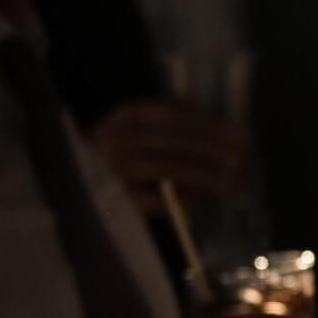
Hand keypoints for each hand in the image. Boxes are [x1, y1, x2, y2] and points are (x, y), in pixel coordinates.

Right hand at [88, 100, 246, 208]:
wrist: (75, 186)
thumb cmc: (119, 156)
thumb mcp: (141, 132)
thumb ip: (175, 128)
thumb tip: (227, 134)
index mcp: (125, 116)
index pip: (173, 114)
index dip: (210, 124)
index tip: (239, 133)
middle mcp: (115, 137)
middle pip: (174, 142)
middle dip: (213, 151)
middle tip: (242, 159)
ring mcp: (110, 168)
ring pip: (167, 169)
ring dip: (204, 177)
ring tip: (231, 183)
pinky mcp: (111, 198)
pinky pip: (153, 199)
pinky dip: (180, 200)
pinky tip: (202, 203)